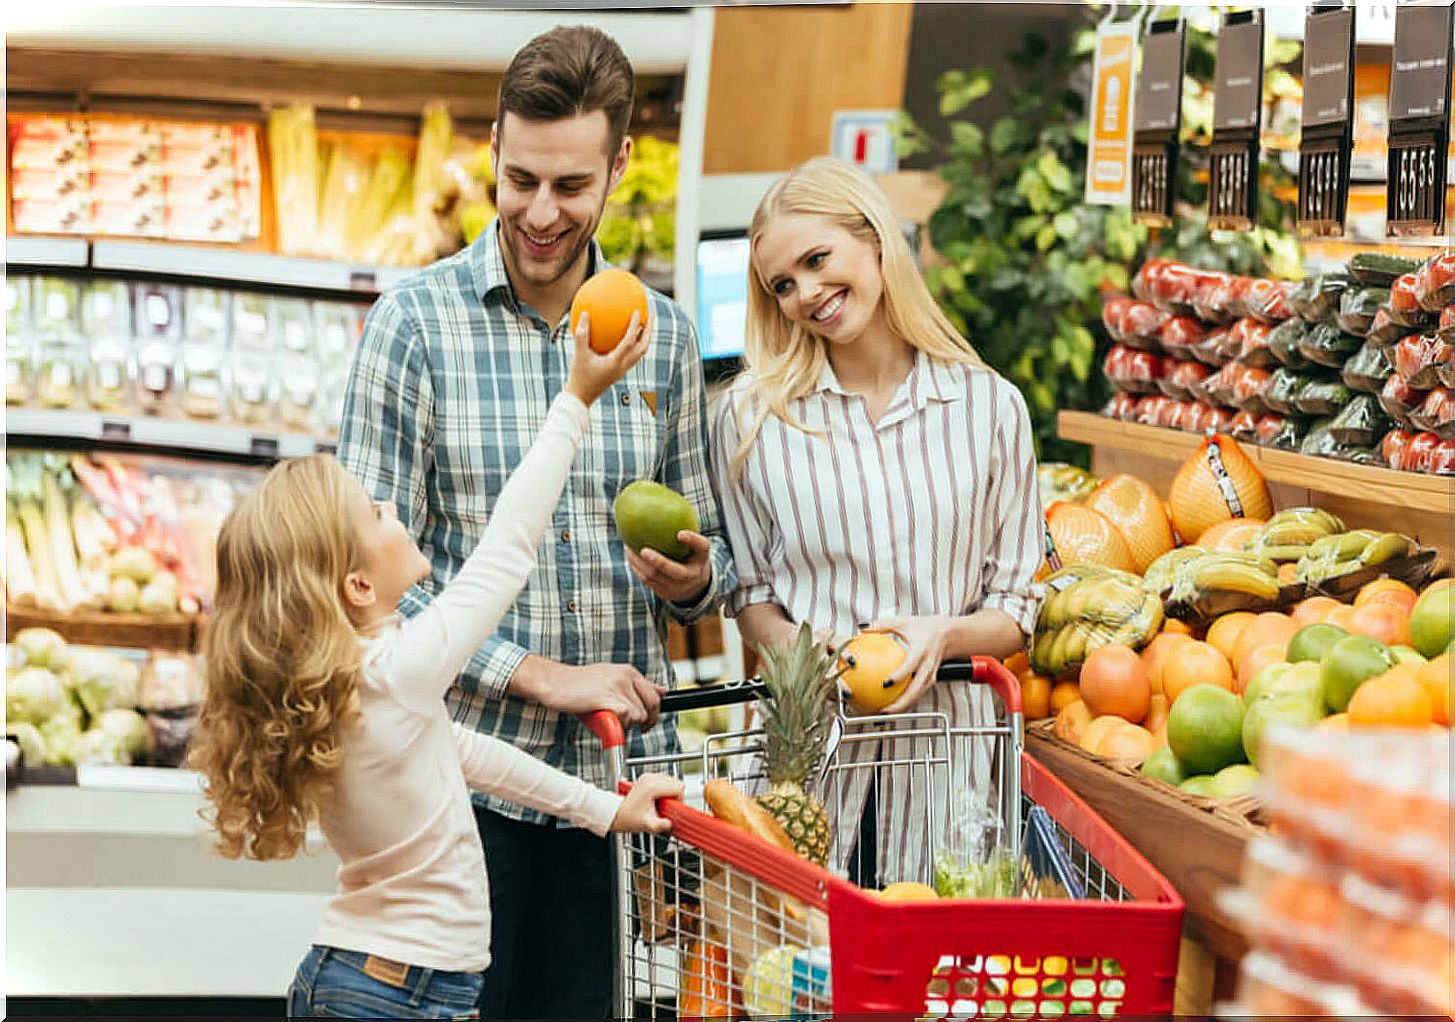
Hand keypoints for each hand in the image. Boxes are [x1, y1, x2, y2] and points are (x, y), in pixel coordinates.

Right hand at [515, 657, 663, 728]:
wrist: (553, 682)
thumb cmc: (578, 684)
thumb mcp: (611, 678)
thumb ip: (635, 685)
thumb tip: (661, 691)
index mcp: (628, 671)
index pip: (655, 694)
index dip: (653, 712)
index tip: (646, 722)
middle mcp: (625, 676)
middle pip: (652, 706)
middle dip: (646, 721)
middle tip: (633, 728)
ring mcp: (617, 686)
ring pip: (639, 715)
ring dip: (628, 725)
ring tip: (611, 722)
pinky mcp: (607, 698)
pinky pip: (626, 717)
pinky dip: (619, 725)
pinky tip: (607, 723)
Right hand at [564, 309, 651, 405]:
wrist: (581, 399)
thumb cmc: (578, 377)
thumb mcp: (578, 354)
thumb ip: (581, 334)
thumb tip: (585, 313)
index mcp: (615, 363)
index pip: (630, 342)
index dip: (635, 326)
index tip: (638, 311)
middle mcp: (623, 367)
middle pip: (643, 348)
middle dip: (650, 330)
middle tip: (650, 314)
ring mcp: (623, 370)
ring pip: (640, 352)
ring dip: (645, 337)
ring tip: (645, 322)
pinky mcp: (620, 372)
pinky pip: (632, 355)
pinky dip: (634, 343)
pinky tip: (627, 334)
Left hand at [611, 772, 681, 833]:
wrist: (618, 814)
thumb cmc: (630, 818)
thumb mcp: (647, 824)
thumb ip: (659, 825)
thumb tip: (669, 824)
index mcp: (652, 787)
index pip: (678, 787)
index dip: (679, 799)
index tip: (673, 808)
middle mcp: (650, 778)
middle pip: (676, 782)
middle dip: (675, 796)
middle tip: (668, 807)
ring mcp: (648, 776)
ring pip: (671, 780)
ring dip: (671, 792)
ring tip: (662, 803)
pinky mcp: (647, 777)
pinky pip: (665, 780)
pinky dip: (665, 788)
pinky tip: (658, 798)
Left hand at [626, 530, 711, 604]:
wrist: (695, 587)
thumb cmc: (691, 555)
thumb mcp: (694, 545)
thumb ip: (684, 529)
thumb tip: (662, 499)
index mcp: (702, 559)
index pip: (701, 548)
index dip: (692, 541)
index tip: (680, 533)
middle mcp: (691, 576)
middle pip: (674, 571)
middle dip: (658, 562)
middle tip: (643, 550)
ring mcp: (677, 587)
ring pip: (655, 577)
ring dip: (639, 563)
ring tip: (628, 548)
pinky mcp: (664, 593)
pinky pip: (646, 581)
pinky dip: (636, 567)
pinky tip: (629, 555)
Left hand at [870, 615, 957, 713]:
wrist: (949, 635)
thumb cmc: (925, 628)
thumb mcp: (904, 623)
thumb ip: (884, 626)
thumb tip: (863, 630)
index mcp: (921, 651)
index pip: (910, 666)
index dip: (899, 676)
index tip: (886, 683)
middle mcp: (927, 666)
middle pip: (916, 690)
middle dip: (902, 703)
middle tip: (885, 710)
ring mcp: (930, 675)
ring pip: (918, 696)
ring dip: (903, 707)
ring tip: (886, 714)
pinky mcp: (930, 681)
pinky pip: (918, 694)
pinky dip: (906, 702)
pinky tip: (891, 706)